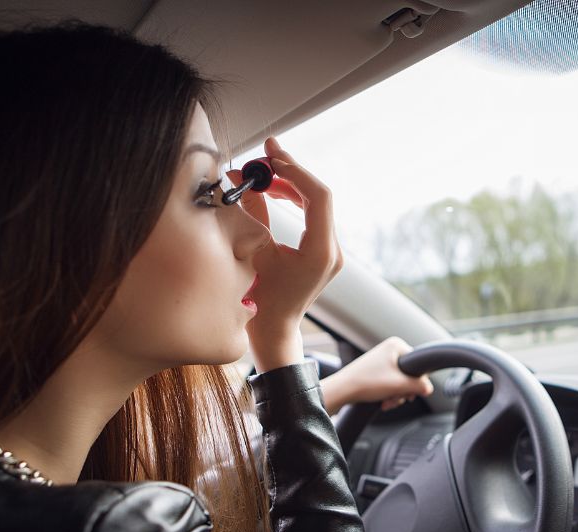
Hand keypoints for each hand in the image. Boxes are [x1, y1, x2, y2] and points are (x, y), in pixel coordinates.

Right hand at [227, 137, 341, 372]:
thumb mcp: (254, 253)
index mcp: (321, 252)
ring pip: (317, 204)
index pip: (318, 196)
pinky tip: (273, 192)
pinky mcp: (323, 253)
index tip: (272, 154)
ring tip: (262, 174)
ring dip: (290, 185)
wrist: (274, 331)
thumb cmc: (262, 302)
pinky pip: (314, 216)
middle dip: (291, 173)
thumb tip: (245, 179)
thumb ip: (254, 213)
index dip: (295, 170)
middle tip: (266, 155)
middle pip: (319, 196)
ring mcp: (330, 252)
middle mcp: (333, 251)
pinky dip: (294, 200)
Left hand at [320, 337, 433, 414]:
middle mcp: (389, 349)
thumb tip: (428, 388)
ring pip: (399, 381)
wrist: (342, 390)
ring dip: (396, 395)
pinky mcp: (375, 371)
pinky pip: (390, 383)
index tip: (409, 393)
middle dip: (403, 391)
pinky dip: (388, 394)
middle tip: (396, 399)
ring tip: (387, 402)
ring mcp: (381, 360)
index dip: (416, 382)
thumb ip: (419, 386)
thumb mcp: (399, 385)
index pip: (418, 365)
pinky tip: (383, 401)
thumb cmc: (367, 382)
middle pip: (409, 375)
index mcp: (396, 345)